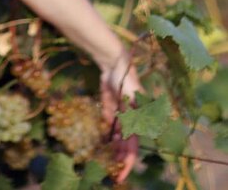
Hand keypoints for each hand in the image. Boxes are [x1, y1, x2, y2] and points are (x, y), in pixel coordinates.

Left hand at [100, 54, 141, 182]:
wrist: (113, 63)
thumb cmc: (126, 79)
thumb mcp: (132, 98)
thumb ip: (134, 114)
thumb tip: (134, 133)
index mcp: (137, 121)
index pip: (132, 146)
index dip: (127, 161)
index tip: (121, 174)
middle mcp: (129, 119)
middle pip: (124, 144)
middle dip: (118, 158)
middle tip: (109, 172)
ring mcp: (118, 113)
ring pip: (115, 135)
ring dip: (111, 147)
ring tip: (104, 161)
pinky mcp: (108, 107)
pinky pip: (107, 123)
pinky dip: (105, 133)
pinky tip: (101, 142)